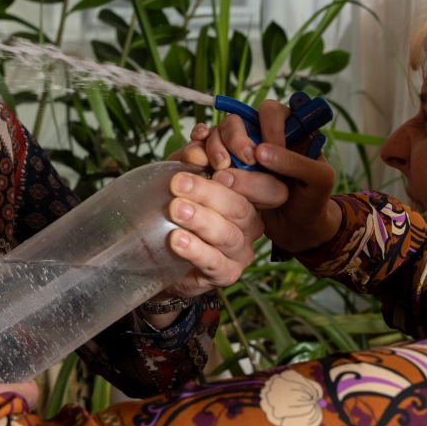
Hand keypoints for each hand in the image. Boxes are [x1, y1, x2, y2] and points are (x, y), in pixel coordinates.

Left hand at [158, 154, 264, 299]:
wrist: (161, 253)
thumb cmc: (179, 208)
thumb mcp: (185, 177)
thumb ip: (192, 161)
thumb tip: (195, 151)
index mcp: (250, 197)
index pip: (265, 186)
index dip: (245, 177)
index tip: (218, 165)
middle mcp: (251, 224)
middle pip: (240, 208)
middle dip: (208, 193)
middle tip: (179, 182)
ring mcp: (240, 251)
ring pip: (228, 234)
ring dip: (200, 220)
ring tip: (176, 209)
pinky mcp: (225, 274)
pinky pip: (214, 262)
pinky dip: (195, 250)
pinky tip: (177, 239)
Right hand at [189, 101, 341, 253]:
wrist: (294, 227)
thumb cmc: (311, 199)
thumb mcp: (319, 180)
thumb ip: (295, 162)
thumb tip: (261, 151)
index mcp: (287, 128)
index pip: (270, 112)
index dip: (267, 128)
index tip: (266, 154)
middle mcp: (259, 134)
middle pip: (237, 120)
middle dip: (235, 138)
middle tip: (243, 160)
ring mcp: (238, 149)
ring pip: (217, 133)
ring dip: (214, 147)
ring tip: (220, 168)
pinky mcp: (222, 165)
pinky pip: (204, 149)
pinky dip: (196, 149)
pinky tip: (197, 157)